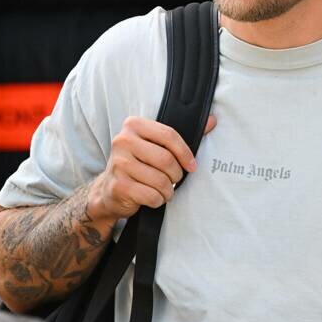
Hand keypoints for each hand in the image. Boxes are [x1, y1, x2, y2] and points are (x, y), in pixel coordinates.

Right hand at [89, 114, 216, 220]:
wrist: (109, 189)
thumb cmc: (138, 164)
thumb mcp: (155, 145)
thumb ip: (180, 135)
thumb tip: (212, 121)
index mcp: (133, 125)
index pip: (169, 135)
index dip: (185, 153)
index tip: (192, 166)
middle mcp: (123, 141)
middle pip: (166, 160)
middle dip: (176, 175)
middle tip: (173, 179)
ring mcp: (119, 164)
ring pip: (160, 180)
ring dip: (168, 190)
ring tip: (163, 190)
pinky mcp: (119, 186)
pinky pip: (152, 196)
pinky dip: (158, 200)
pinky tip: (152, 197)